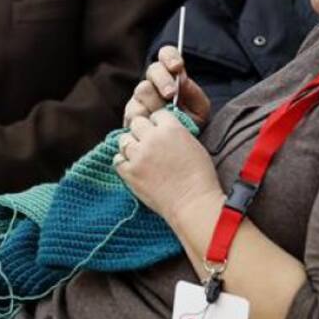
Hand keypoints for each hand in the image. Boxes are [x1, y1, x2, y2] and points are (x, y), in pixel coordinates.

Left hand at [114, 110, 223, 228]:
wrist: (193, 204)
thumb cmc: (200, 178)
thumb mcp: (194, 145)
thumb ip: (177, 134)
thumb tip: (165, 132)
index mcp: (171, 129)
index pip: (157, 114)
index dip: (159, 123)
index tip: (160, 131)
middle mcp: (152, 138)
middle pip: (137, 123)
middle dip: (142, 130)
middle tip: (148, 142)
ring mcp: (138, 156)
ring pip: (124, 140)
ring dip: (131, 145)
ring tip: (140, 155)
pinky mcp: (130, 173)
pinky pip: (117, 160)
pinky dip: (123, 161)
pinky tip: (133, 166)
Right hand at [123, 45, 210, 127]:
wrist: (179, 150)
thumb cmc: (191, 126)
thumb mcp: (200, 111)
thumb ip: (193, 94)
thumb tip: (182, 80)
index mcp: (171, 76)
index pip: (166, 55)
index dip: (170, 56)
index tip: (178, 67)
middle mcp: (153, 84)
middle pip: (153, 70)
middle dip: (163, 80)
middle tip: (171, 94)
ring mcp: (139, 99)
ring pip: (142, 90)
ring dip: (155, 101)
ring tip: (165, 115)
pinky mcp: (130, 116)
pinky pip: (134, 111)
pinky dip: (145, 118)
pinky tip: (153, 125)